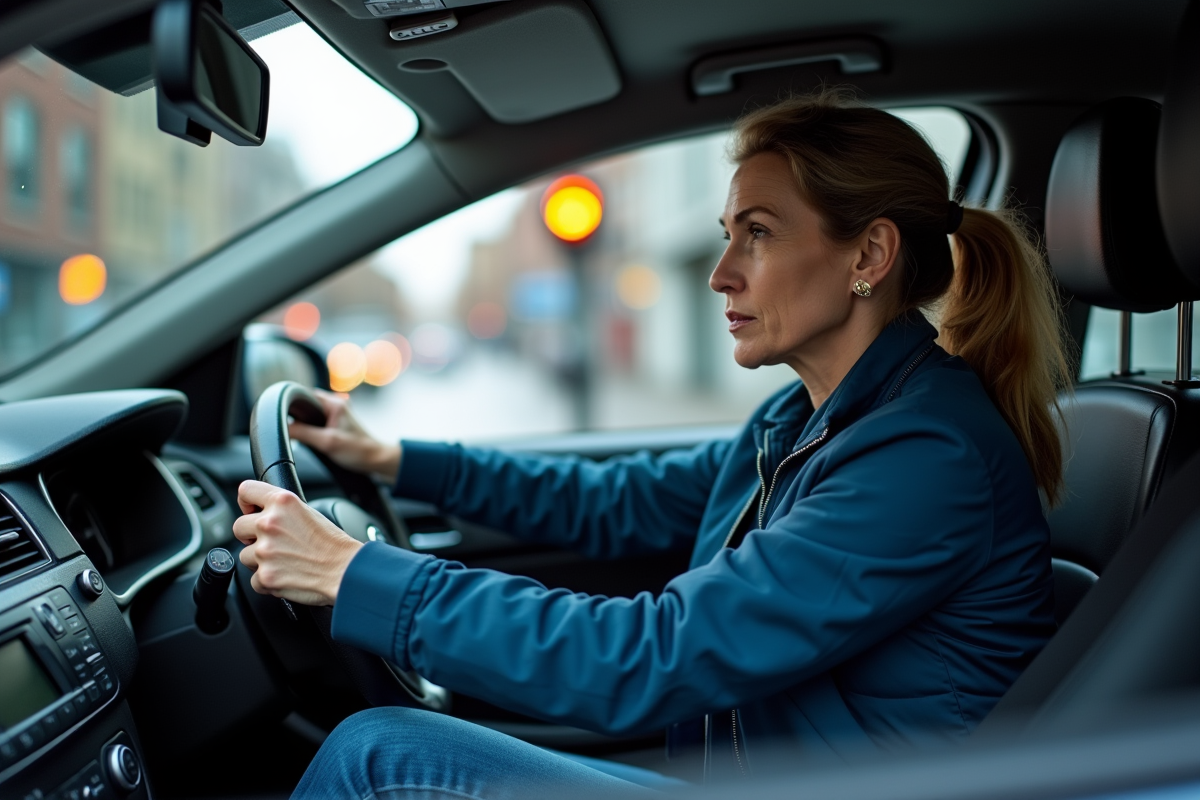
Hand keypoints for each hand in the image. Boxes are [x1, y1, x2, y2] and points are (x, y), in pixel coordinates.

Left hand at [233, 480, 363, 605]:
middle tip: (272, 542)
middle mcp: (270, 523)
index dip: (247, 503)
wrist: (345, 570)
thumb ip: (281, 510)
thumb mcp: (308, 512)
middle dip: (251, 536)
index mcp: (282, 502)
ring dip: (260, 560)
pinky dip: (268, 581)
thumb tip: (261, 514)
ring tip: (284, 561)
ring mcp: (265, 550)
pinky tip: (286, 574)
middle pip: (238, 527)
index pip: (245, 491)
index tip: (251, 512)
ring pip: (245, 555)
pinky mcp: (265, 576)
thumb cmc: (333, 544)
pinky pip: (254, 580)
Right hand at [288, 388, 400, 483]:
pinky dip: (309, 432)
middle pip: (304, 406)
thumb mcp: (327, 442)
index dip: (290, 404)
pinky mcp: (334, 427)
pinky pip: (315, 425)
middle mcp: (334, 405)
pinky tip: (307, 441)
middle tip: (290, 430)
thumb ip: (303, 433)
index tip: (280, 416)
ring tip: (298, 436)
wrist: (376, 461)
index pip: (303, 395)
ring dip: (303, 426)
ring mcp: (334, 416)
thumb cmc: (359, 450)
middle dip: (296, 417)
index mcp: (333, 403)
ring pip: (309, 416)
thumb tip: (282, 429)